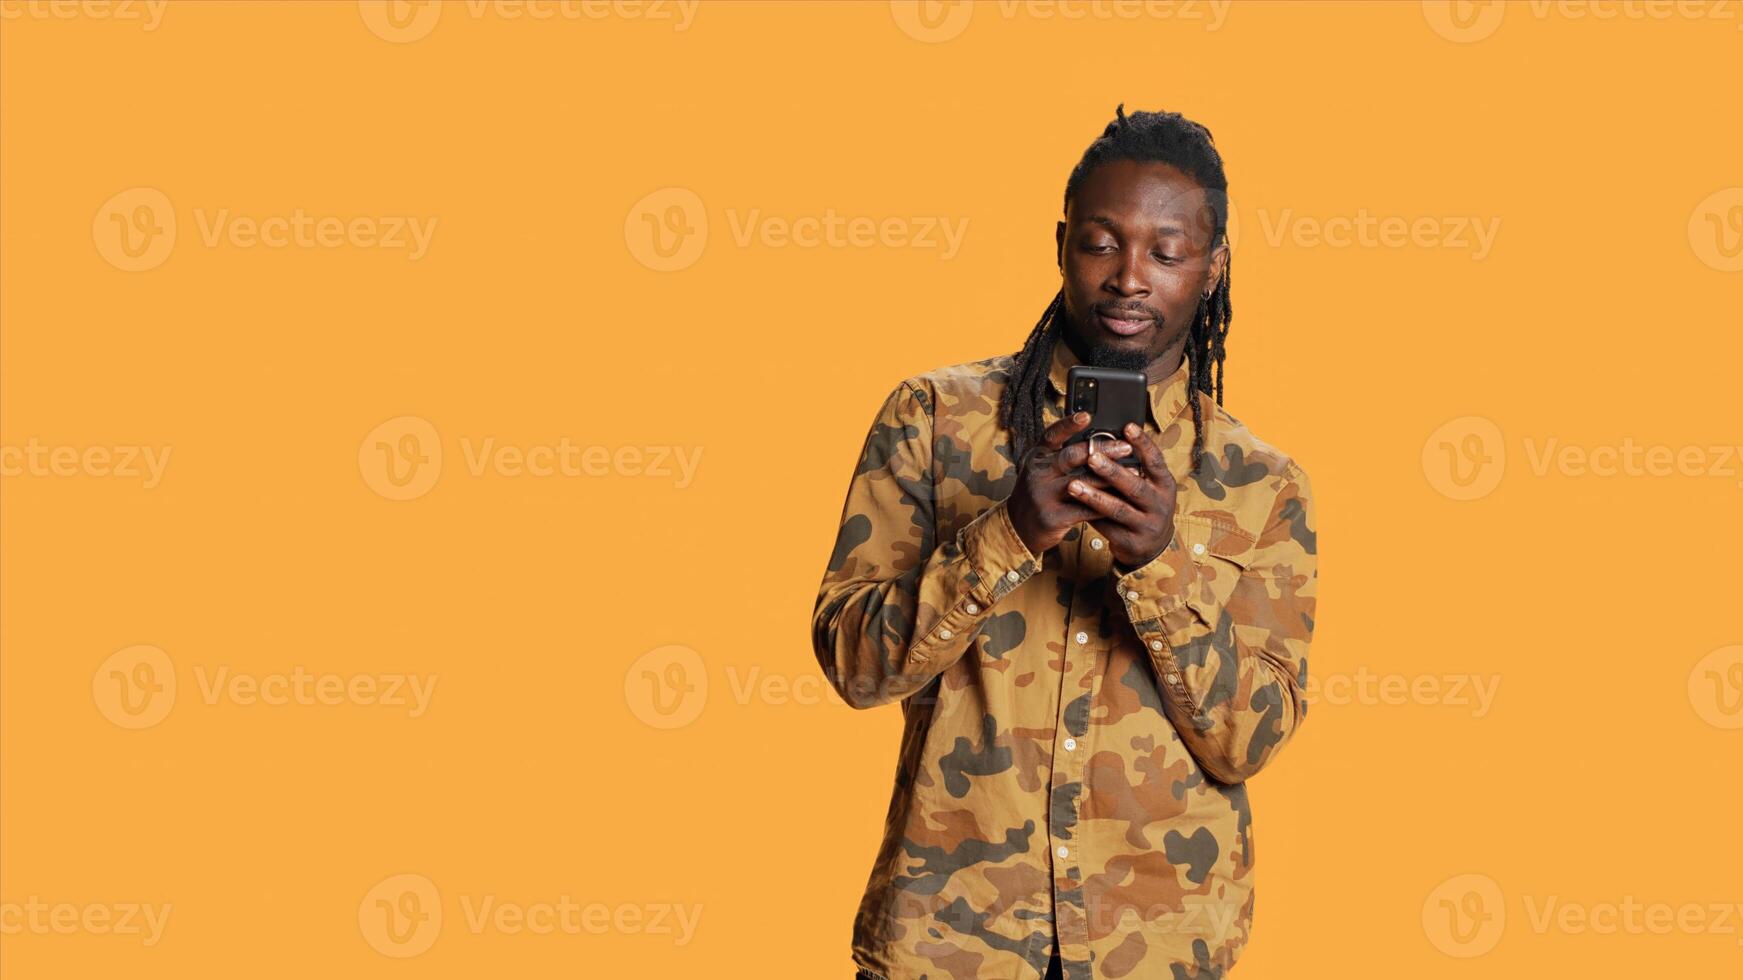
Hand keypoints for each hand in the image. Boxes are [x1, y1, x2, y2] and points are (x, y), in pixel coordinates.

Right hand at [1006, 411, 1133, 555]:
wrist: (1019, 527)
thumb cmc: (1040, 492)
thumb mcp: (1043, 469)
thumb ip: (1063, 455)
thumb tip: (1099, 439)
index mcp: (1037, 456)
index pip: (1051, 435)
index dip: (1068, 425)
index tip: (1086, 416)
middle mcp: (1038, 473)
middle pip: (1071, 457)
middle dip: (1102, 450)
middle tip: (1126, 447)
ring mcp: (1044, 495)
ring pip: (1081, 483)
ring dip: (1110, 478)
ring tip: (1133, 473)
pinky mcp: (1052, 517)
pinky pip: (1083, 509)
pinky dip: (1105, 504)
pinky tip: (1122, 499)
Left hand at [1069, 421, 1177, 569]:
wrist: (1153, 547)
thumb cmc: (1145, 507)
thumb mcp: (1149, 486)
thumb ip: (1135, 468)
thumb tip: (1108, 439)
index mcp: (1165, 485)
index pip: (1156, 461)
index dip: (1143, 444)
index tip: (1127, 427)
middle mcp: (1160, 505)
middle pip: (1135, 486)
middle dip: (1112, 471)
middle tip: (1092, 457)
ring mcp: (1147, 526)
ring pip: (1118, 509)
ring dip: (1094, 497)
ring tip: (1073, 485)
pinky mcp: (1132, 543)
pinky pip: (1108, 527)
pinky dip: (1090, 516)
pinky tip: (1074, 507)